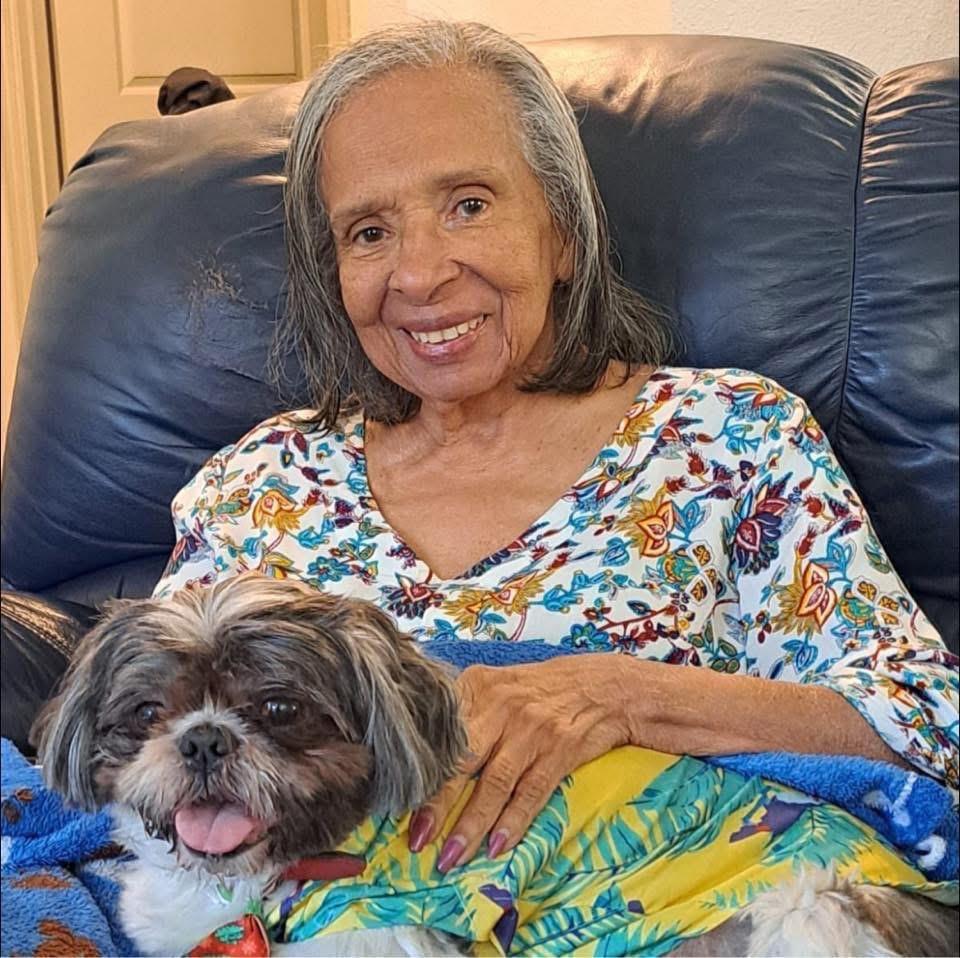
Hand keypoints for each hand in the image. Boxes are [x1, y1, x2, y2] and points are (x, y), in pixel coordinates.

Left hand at [407, 654, 633, 870]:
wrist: (605, 687)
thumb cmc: (542, 689)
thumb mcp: (498, 684)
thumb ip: (464, 711)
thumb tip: (421, 753)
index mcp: (477, 686)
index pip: (441, 732)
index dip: (420, 769)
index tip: (399, 799)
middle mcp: (501, 705)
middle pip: (462, 760)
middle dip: (437, 804)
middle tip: (417, 839)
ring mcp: (532, 729)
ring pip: (494, 783)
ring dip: (471, 824)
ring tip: (452, 857)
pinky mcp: (560, 750)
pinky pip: (531, 792)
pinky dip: (513, 822)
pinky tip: (497, 846)